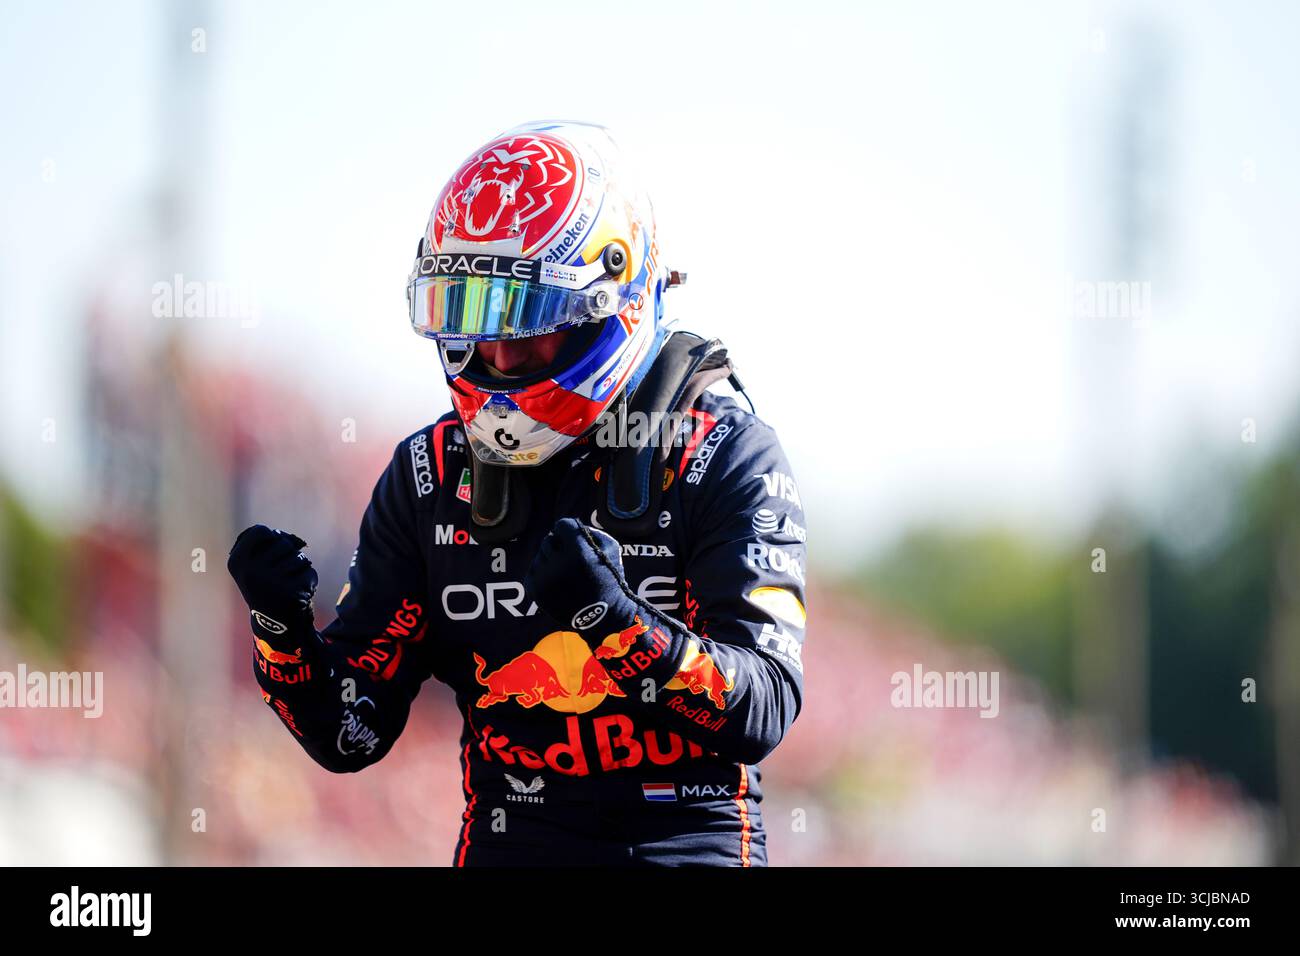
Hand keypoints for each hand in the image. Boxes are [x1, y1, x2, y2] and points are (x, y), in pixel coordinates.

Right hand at [227, 524, 317, 639]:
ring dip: (299, 566)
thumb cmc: (266, 584)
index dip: (270, 534)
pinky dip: (308, 579)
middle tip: (279, 573)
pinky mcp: (291, 592)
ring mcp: (272, 583)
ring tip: (287, 582)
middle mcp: (251, 572)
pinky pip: (309, 572)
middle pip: (283, 543)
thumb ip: (271, 543)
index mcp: (237, 562)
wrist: (273, 621)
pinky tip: (297, 591)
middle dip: (287, 553)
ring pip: (299, 557)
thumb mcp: (255, 563)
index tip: (270, 545)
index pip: (260, 530)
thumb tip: (298, 541)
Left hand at [524, 518, 634, 634]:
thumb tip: (570, 526)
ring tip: (565, 574)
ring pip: (539, 556)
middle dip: (559, 546)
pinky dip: (541, 574)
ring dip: (550, 561)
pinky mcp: (536, 591)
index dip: (570, 531)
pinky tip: (556, 582)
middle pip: (548, 540)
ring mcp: (545, 578)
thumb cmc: (609, 580)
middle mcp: (559, 563)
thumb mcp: (611, 550)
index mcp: (578, 551)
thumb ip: (591, 532)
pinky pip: (532, 571)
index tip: (575, 540)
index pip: (562, 525)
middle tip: (570, 559)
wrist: (602, 616)